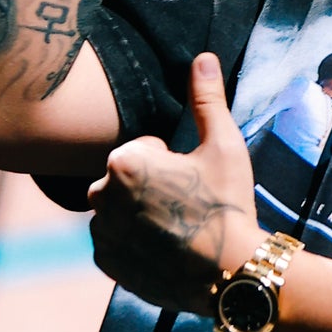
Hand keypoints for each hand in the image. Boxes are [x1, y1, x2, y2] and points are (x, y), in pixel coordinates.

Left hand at [87, 53, 262, 312]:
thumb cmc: (228, 205)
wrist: (230, 274)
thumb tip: (204, 56)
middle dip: (150, 187)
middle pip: (125, 179)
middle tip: (188, 206)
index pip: (141, 150)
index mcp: (124, 162)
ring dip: (139, 214)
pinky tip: (165, 249)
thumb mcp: (224, 147)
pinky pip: (115, 242)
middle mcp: (100, 197)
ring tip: (179, 229)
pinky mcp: (107, 264)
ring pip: (118, 210)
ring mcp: (102, 234)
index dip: (171, 162)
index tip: (193, 183)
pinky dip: (133, 243)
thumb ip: (207, 100)